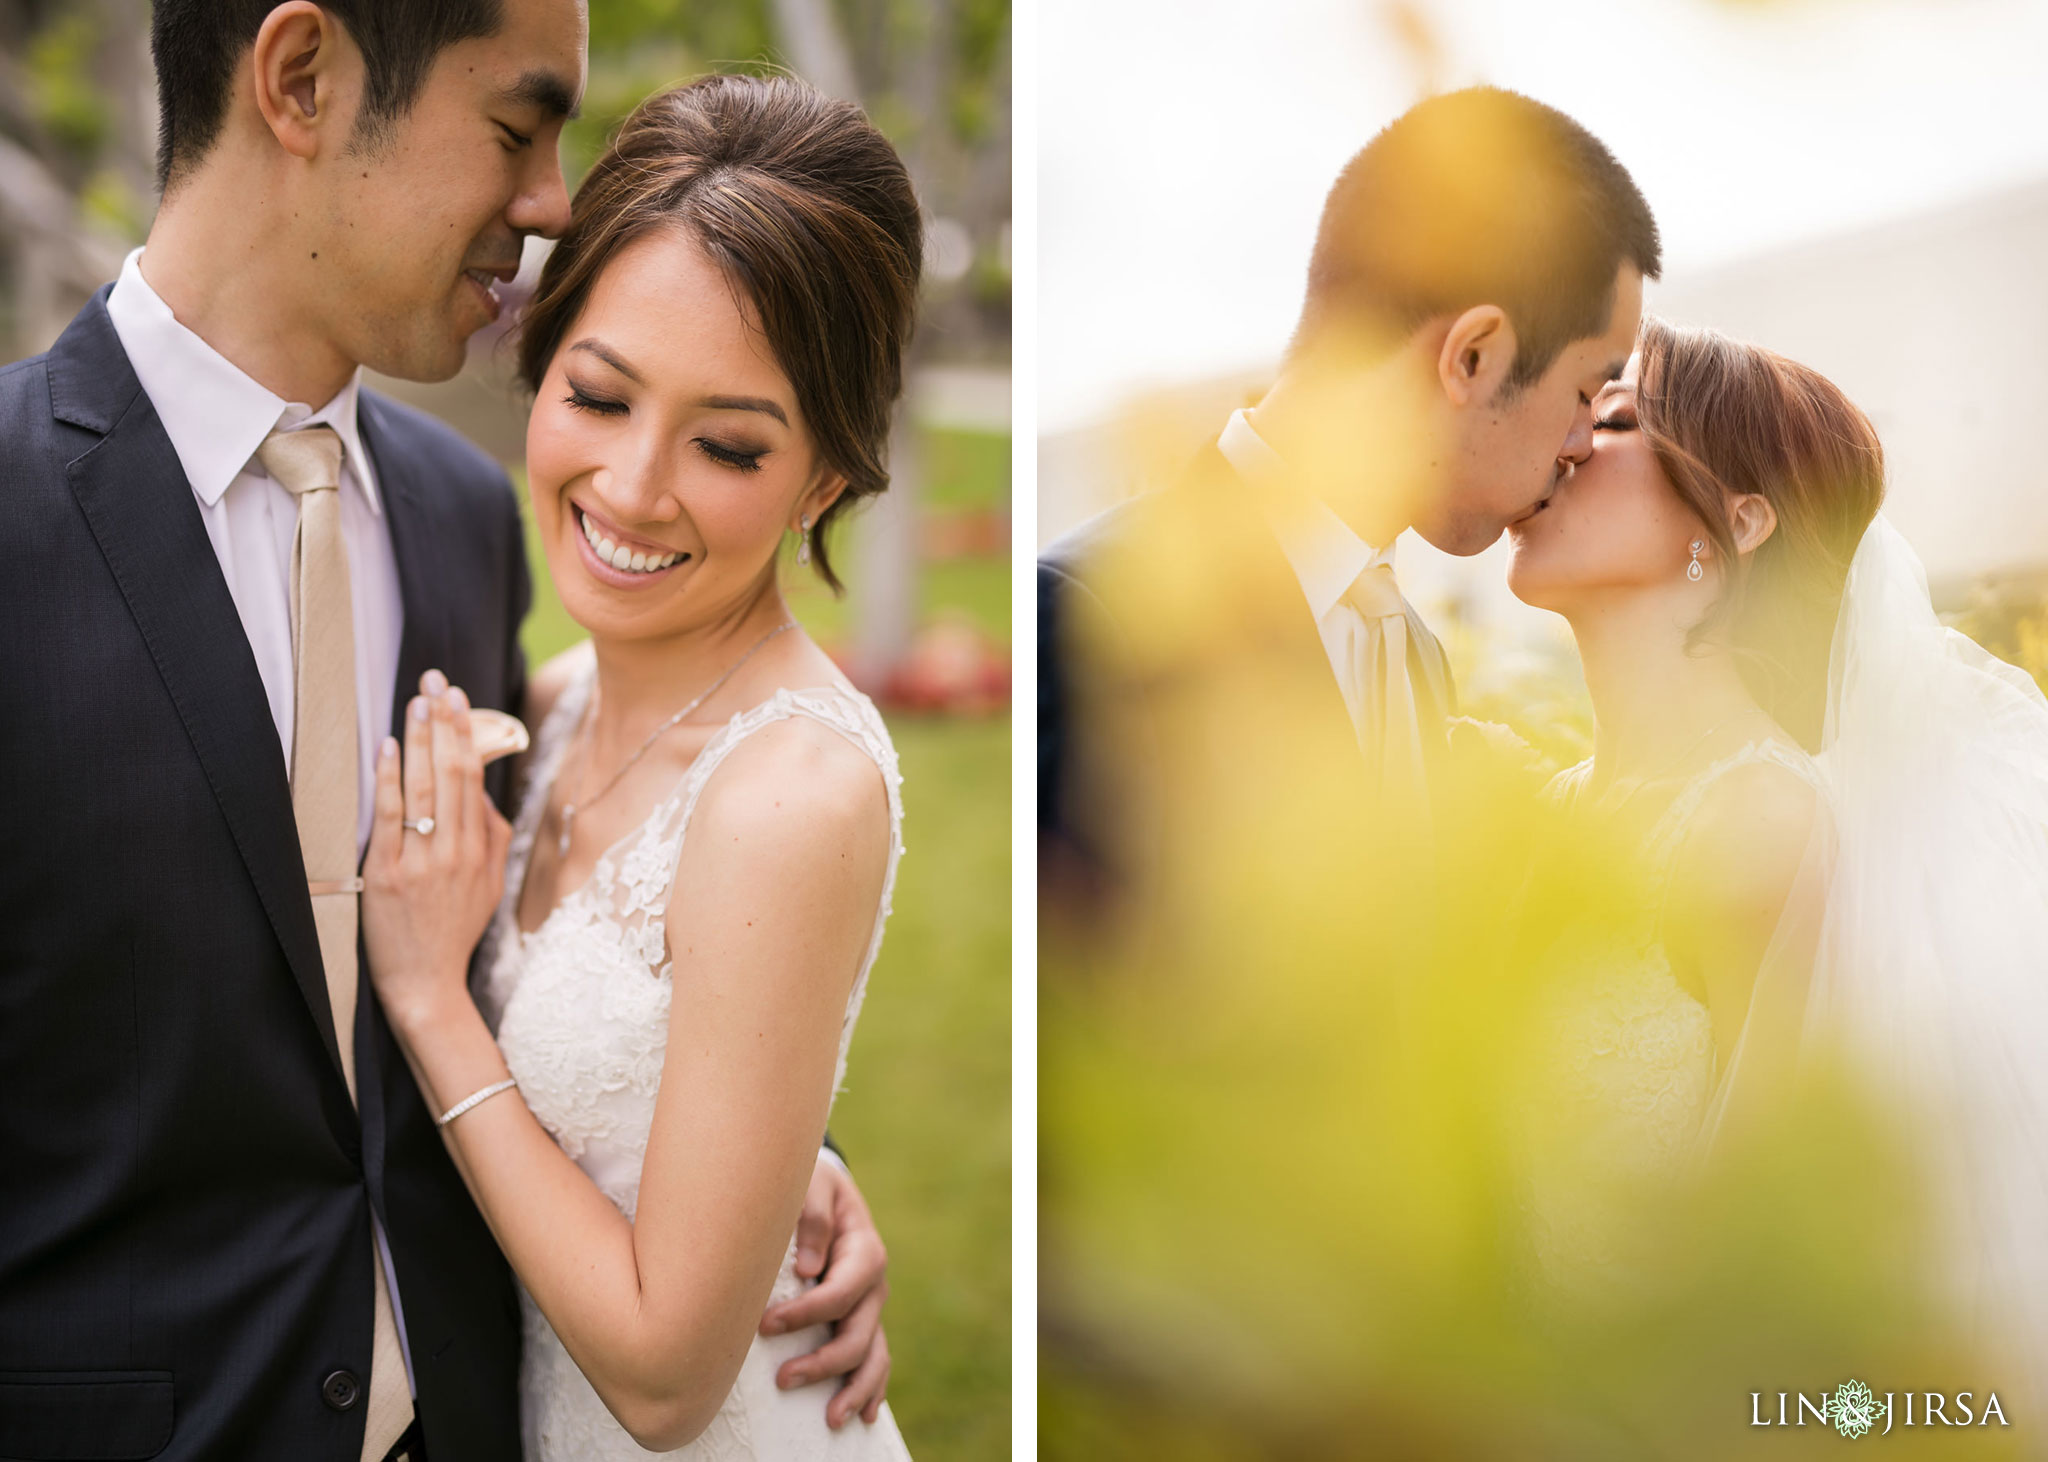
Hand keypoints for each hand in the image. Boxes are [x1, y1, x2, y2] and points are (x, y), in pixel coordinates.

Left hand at [362, 672, 512, 1032]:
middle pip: (453, 774)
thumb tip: (480, 791)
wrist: (427, 985)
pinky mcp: (389, 876)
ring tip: (417, 701)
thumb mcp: (489, 886)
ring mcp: (422, 863)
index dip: (466, 734)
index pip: (474, 778)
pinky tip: (389, 748)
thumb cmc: (455, 933)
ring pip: (425, 789)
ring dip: (421, 740)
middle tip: (436, 681)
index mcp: (480, 851)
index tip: (458, 697)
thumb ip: (490, 836)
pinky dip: (390, 780)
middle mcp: (455, 852)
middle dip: (445, 722)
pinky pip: (391, 818)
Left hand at [760, 1154, 890, 1426]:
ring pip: (873, 1356)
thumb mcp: (811, 1184)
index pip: (841, 1292)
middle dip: (823, 1362)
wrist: (822, 1188)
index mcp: (864, 1250)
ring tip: (831, 1419)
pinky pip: (874, 1359)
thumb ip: (811, 1216)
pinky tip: (863, 1416)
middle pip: (859, 1333)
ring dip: (854, 1389)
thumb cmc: (811, 1186)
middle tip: (783, 1379)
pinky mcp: (860, 1320)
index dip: (808, 1313)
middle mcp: (872, 1284)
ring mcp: (870, 1306)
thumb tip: (808, 1268)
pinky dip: (871, 1388)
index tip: (766, 1325)